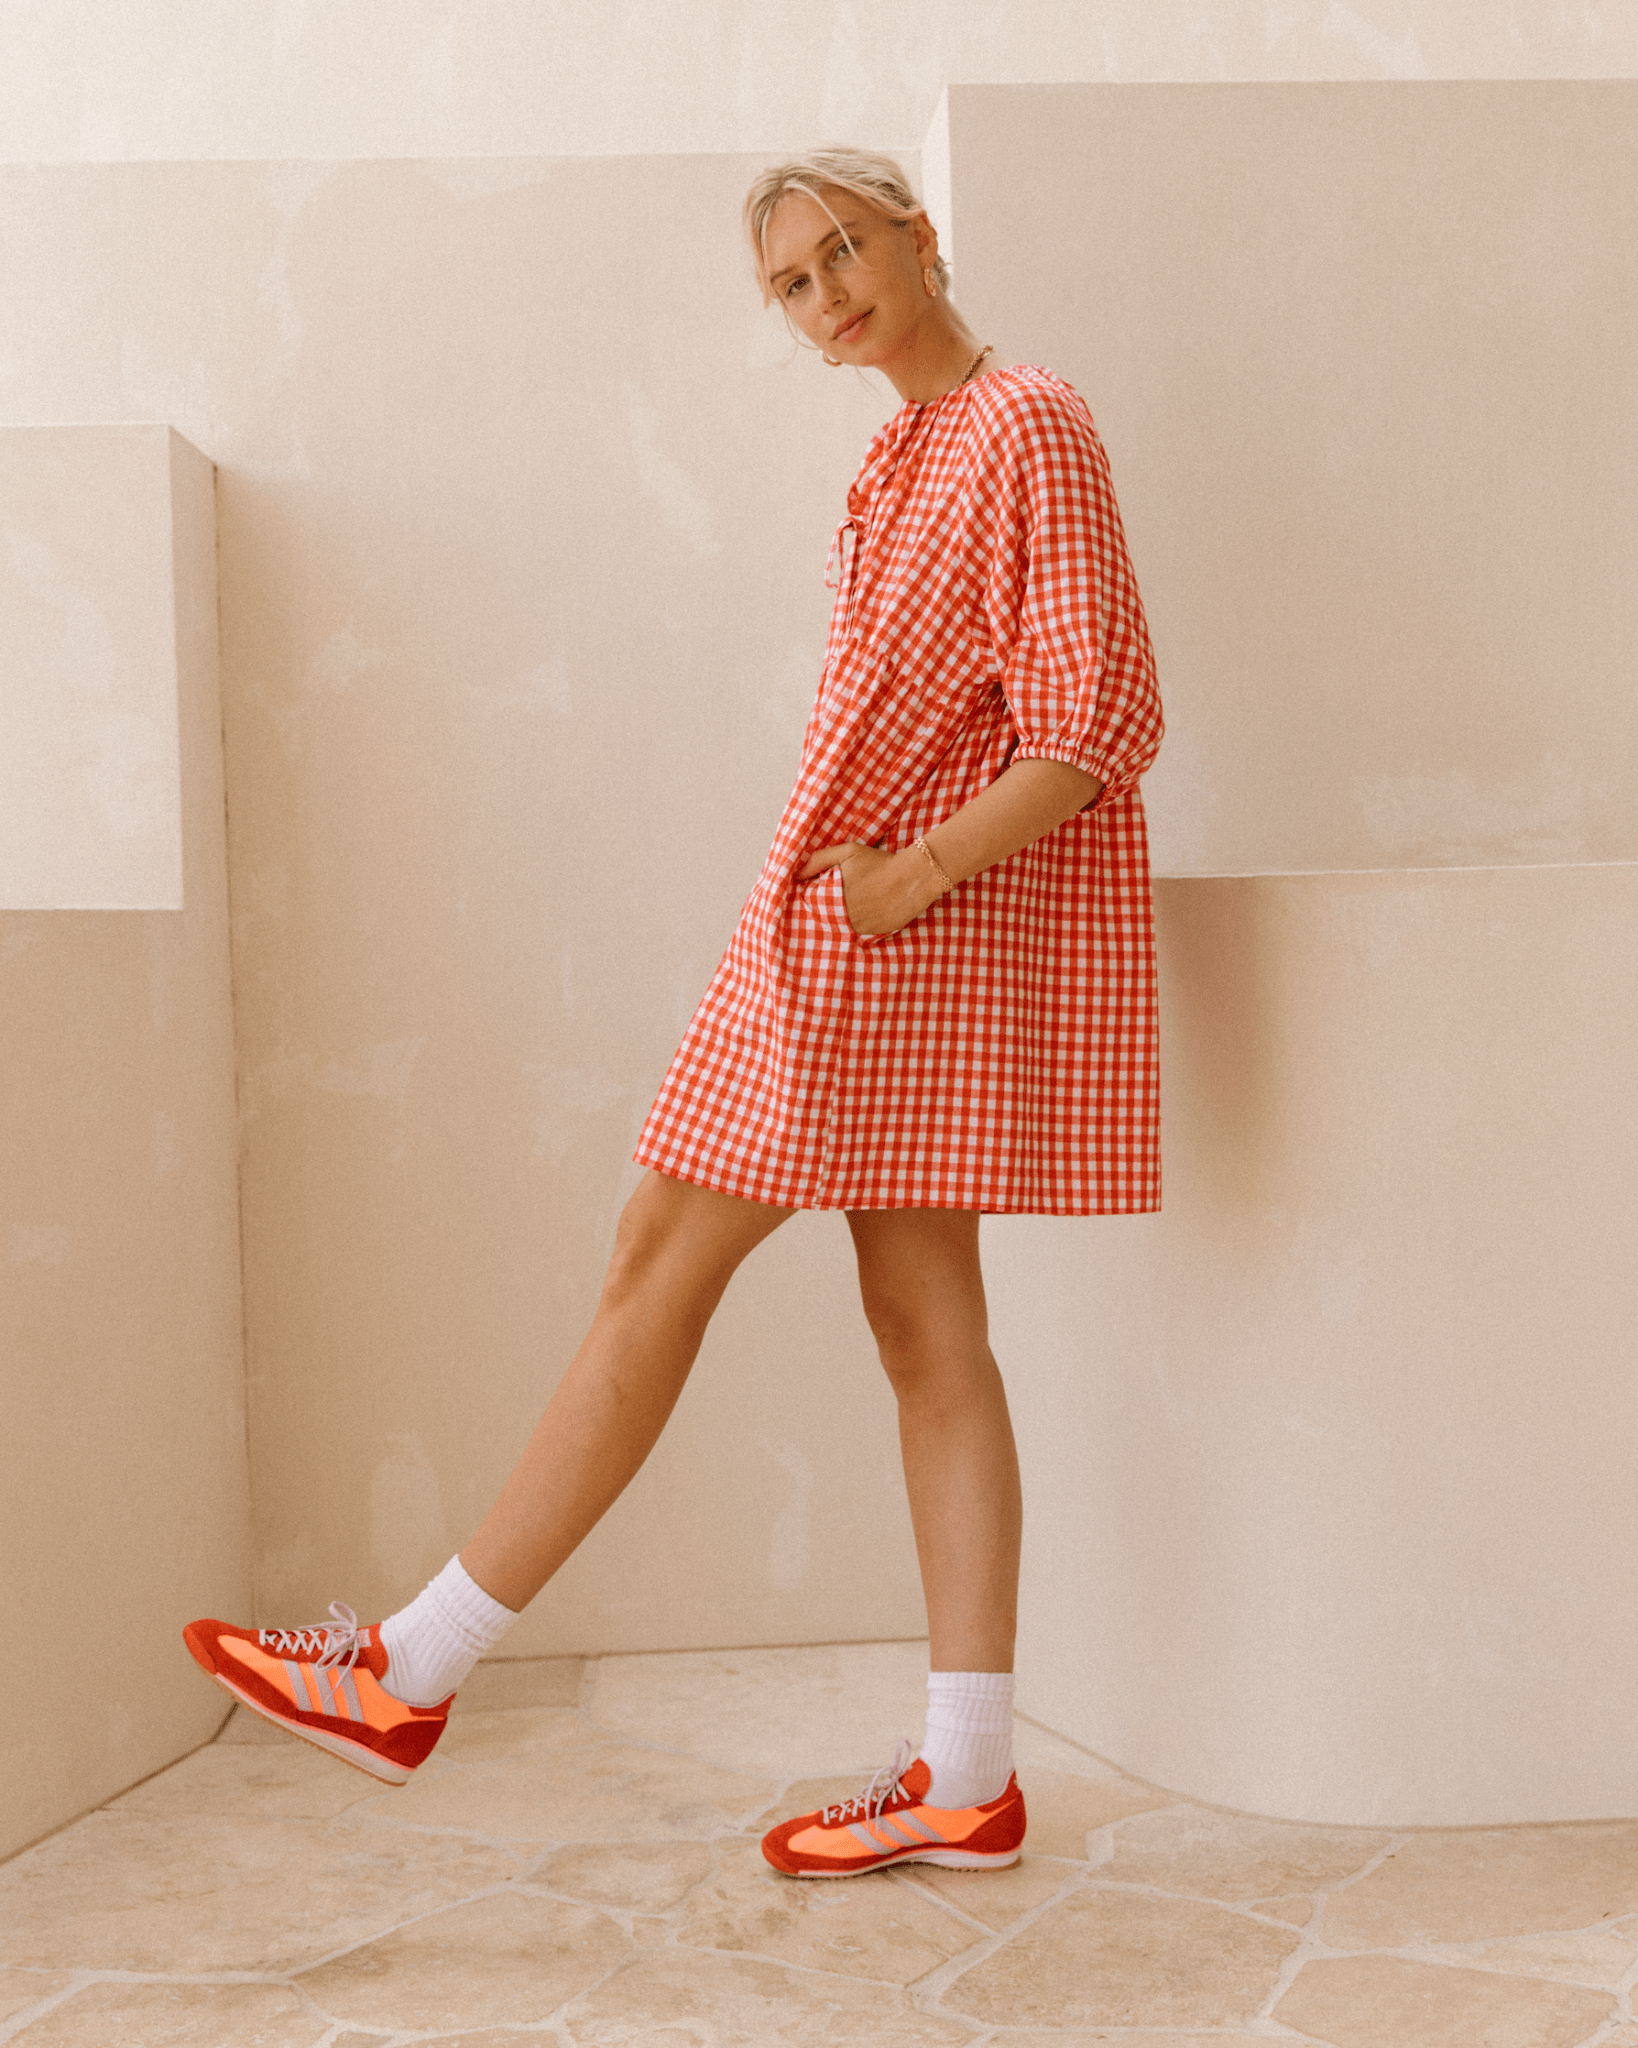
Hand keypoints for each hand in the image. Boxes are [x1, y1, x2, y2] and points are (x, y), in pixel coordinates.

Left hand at [798, 842, 941, 936]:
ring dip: (839, 922)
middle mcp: (840, 917)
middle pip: (822, 918)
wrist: (912, 878)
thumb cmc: (878, 862)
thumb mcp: (847, 851)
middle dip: (824, 911)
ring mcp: (856, 929)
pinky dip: (855, 927)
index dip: (811, 900)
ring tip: (853, 908)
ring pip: (838, 929)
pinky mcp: (871, 936)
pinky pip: (855, 935)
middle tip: (838, 901)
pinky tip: (863, 915)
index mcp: (831, 897)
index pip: (809, 905)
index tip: (816, 896)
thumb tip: (795, 875)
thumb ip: (819, 860)